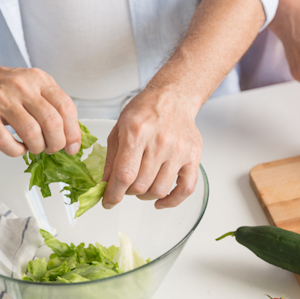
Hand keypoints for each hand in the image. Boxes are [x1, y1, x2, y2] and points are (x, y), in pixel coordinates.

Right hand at [0, 63, 79, 156]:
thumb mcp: (29, 85)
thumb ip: (49, 105)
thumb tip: (70, 135)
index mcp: (38, 79)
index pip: (66, 107)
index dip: (73, 132)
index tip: (73, 146)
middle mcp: (22, 86)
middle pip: (52, 122)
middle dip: (57, 143)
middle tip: (52, 149)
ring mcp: (1, 99)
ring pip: (32, 133)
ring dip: (37, 148)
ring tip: (33, 147)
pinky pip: (6, 141)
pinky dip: (16, 151)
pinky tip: (16, 147)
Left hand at [101, 88, 201, 209]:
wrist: (173, 97)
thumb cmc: (146, 110)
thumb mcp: (119, 128)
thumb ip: (112, 159)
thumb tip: (106, 185)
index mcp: (137, 132)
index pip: (125, 174)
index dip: (114, 194)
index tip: (108, 202)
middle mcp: (160, 142)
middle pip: (141, 185)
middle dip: (128, 192)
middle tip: (125, 187)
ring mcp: (179, 150)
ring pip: (160, 189)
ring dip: (146, 195)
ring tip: (142, 187)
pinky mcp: (193, 156)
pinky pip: (186, 188)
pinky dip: (172, 201)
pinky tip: (161, 201)